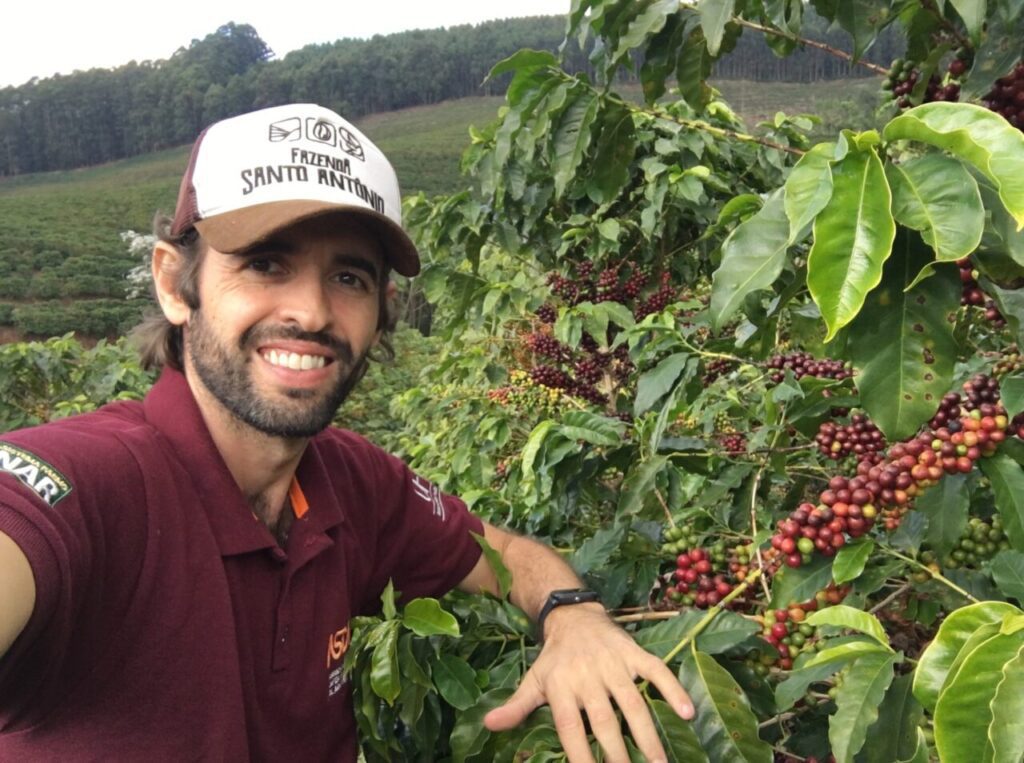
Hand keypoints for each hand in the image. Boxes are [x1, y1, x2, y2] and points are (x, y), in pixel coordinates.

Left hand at [483, 604, 693, 762]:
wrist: (573, 614)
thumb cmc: (554, 658)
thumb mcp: (533, 681)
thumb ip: (517, 707)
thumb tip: (489, 724)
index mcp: (561, 687)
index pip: (570, 728)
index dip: (580, 756)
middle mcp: (587, 676)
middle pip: (604, 721)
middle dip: (618, 754)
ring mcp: (613, 663)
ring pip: (632, 702)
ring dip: (648, 733)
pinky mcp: (634, 652)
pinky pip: (656, 670)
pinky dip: (672, 689)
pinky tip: (687, 712)